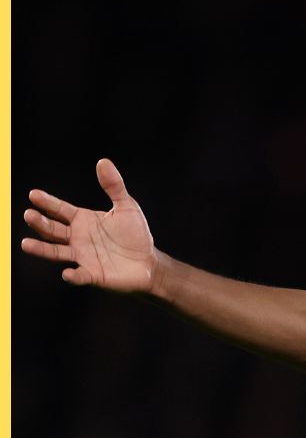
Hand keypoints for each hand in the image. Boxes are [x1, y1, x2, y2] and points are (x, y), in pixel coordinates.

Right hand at [21, 158, 157, 292]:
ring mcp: (82, 256)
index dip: (47, 202)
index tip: (33, 194)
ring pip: (56, 252)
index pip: (60, 210)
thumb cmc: (135, 234)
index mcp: (82, 220)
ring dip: (41, 249)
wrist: (148, 262)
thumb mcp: (126, 206)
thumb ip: (114, 186)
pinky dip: (73, 275)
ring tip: (25, 244)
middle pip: (52, 229)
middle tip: (29, 214)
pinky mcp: (92, 274)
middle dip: (40, 223)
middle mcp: (77, 238)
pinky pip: (79, 275)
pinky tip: (68, 273)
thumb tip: (103, 161)